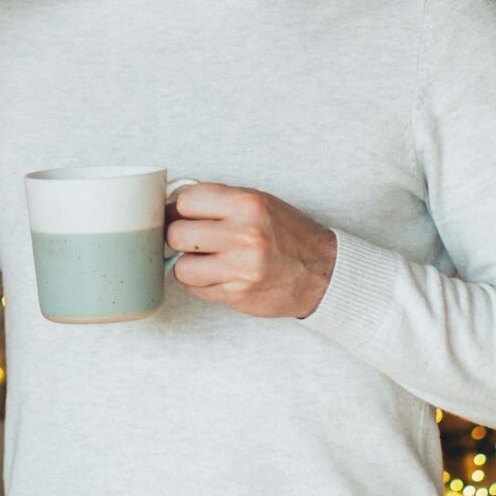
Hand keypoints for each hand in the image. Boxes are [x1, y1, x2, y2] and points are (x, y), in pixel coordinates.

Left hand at [166, 182, 338, 318]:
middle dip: (179, 238)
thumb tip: (173, 207)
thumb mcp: (260, 203)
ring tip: (207, 261)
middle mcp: (244, 234)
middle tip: (193, 240)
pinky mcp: (238, 295)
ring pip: (181, 267)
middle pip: (176, 234)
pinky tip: (221, 275)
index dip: (179, 209)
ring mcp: (240, 268)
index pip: (186, 200)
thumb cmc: (289, 236)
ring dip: (189, 265)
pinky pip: (197, 289)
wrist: (322, 272)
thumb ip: (220, 202)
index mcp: (248, 204)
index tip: (181, 216)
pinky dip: (202, 283)